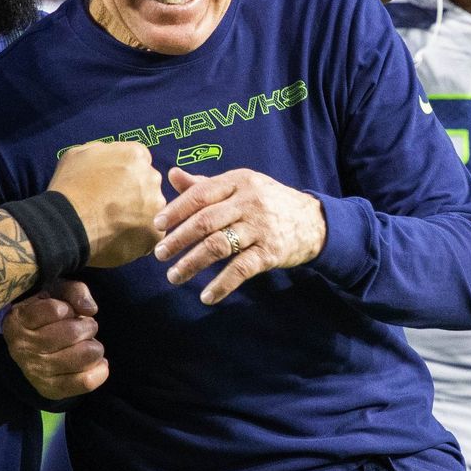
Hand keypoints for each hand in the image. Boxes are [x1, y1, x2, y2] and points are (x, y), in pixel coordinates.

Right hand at [3, 280, 106, 400]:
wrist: (30, 350)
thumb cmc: (47, 315)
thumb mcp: (56, 293)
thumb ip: (74, 291)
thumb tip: (90, 310)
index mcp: (18, 320)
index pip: (56, 309)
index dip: (69, 308)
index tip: (66, 312)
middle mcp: (22, 348)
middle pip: (73, 333)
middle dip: (88, 326)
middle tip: (84, 329)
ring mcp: (35, 371)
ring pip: (84, 355)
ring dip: (94, 347)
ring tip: (88, 345)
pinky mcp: (50, 389)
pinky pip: (85, 382)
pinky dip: (100, 371)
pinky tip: (98, 363)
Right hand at [46, 141, 164, 266]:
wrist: (68, 224)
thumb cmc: (70, 189)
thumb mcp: (79, 154)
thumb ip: (102, 151)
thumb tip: (108, 154)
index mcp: (135, 155)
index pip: (140, 161)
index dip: (126, 174)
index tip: (115, 185)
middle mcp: (151, 177)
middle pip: (148, 184)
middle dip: (135, 193)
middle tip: (114, 205)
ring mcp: (155, 206)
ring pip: (152, 210)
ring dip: (138, 216)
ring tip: (114, 225)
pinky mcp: (154, 233)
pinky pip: (150, 234)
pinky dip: (138, 237)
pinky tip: (119, 238)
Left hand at [153, 167, 324, 304]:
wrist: (314, 220)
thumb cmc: (268, 201)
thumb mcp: (241, 186)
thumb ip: (206, 184)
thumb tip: (172, 174)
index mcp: (238, 181)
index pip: (201, 195)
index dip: (176, 210)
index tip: (157, 225)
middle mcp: (249, 202)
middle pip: (205, 221)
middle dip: (178, 239)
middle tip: (159, 254)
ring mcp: (261, 228)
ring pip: (218, 246)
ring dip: (192, 264)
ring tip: (174, 276)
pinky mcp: (270, 252)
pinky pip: (240, 270)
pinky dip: (221, 285)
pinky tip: (206, 296)